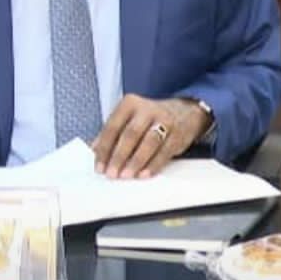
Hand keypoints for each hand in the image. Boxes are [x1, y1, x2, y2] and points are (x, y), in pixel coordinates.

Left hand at [93, 95, 211, 178]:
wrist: (185, 112)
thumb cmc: (150, 118)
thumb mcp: (130, 118)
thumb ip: (113, 132)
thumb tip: (95, 151)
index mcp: (130, 104)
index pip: (113, 127)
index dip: (104, 148)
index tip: (99, 166)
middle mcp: (147, 109)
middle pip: (130, 134)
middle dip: (119, 156)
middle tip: (111, 173)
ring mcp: (165, 120)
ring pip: (148, 142)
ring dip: (136, 161)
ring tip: (126, 175)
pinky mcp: (178, 134)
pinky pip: (164, 151)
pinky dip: (153, 164)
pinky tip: (144, 174)